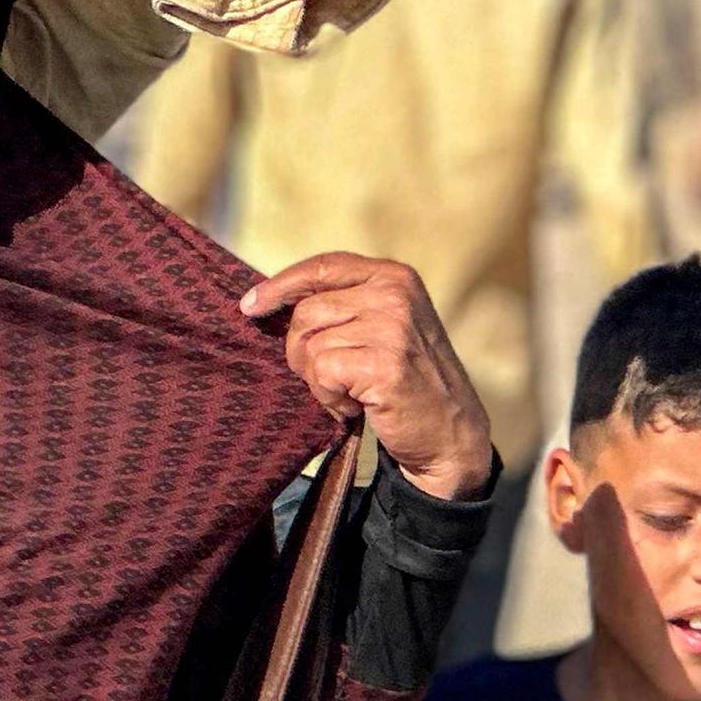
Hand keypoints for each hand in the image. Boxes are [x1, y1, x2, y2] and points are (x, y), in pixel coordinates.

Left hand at [242, 253, 491, 500]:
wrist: (450, 433)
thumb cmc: (405, 382)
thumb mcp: (383, 327)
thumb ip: (343, 306)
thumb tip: (268, 301)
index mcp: (394, 277)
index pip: (322, 267)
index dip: (281, 285)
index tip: (250, 305)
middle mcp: (394, 294)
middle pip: (306, 311)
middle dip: (302, 351)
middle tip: (331, 379)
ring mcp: (392, 327)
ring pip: (309, 345)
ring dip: (318, 379)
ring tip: (351, 392)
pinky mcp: (384, 363)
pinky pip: (321, 372)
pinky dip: (328, 397)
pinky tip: (356, 405)